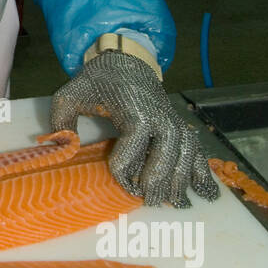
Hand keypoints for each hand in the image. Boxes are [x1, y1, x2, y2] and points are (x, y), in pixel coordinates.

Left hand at [50, 50, 218, 207]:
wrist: (125, 62)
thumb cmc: (96, 82)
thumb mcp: (71, 94)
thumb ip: (61, 119)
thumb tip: (60, 146)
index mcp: (134, 109)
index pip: (135, 143)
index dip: (128, 167)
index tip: (123, 184)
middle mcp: (160, 116)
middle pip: (167, 152)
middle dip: (160, 180)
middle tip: (151, 202)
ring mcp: (173, 121)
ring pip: (186, 153)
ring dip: (183, 180)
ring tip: (177, 205)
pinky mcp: (179, 126)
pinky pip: (196, 149)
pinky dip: (202, 171)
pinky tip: (207, 193)